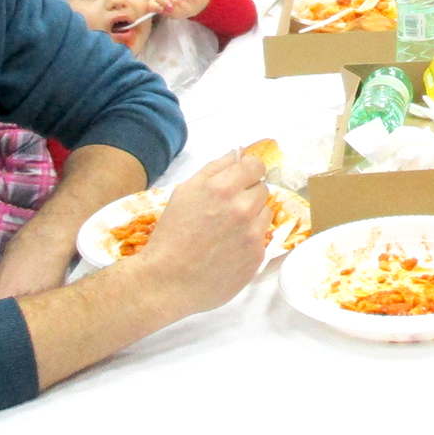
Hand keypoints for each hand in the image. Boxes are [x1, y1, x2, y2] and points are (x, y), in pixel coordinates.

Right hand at [124, 152, 270, 319]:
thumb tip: (239, 153)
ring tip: (227, 230)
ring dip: (252, 215)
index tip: (240, 179)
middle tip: (226, 210)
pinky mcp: (258, 255)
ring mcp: (253, 233)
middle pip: (262, 188)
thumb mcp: (185, 192)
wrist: (168, 281)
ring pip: (266, 211)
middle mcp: (243, 207)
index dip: (247, 170)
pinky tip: (230, 248)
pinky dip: (250, 239)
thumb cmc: (172, 234)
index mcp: (223, 187)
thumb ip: (215, 169)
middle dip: (247, 194)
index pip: (255, 165)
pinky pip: (263, 236)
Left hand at [150, 0, 210, 20]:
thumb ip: (171, 12)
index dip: (155, 7)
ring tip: (177, 2)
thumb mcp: (178, 14)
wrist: (197, 3)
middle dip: (164, 1)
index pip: (152, 3)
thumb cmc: (184, 9)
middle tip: (170, 7)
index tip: (161, 10)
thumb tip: (166, 9)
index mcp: (159, 2)